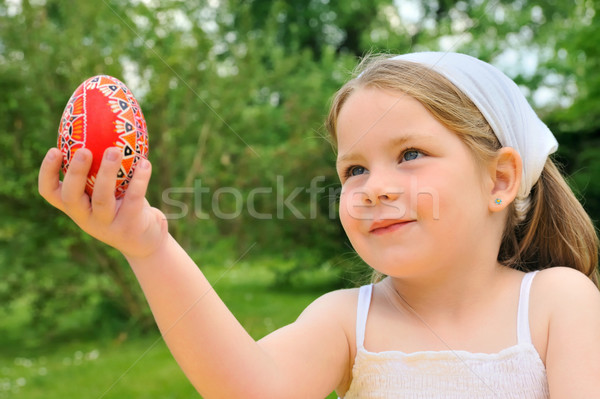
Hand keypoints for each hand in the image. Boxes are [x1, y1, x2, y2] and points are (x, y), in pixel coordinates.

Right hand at [38, 147, 167, 259]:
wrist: (146, 241)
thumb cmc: (124, 207)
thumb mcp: (109, 191)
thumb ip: (101, 170)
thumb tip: (104, 124)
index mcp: (76, 207)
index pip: (51, 193)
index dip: (47, 173)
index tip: (54, 150)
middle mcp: (86, 218)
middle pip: (71, 196)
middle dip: (75, 172)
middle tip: (83, 150)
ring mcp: (106, 225)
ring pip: (102, 198)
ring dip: (107, 172)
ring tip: (114, 150)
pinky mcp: (128, 227)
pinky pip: (133, 200)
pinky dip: (139, 180)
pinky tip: (145, 163)